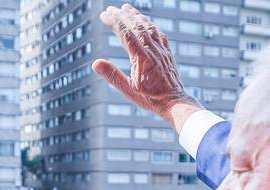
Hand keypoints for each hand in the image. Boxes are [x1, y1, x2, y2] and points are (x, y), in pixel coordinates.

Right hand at [93, 4, 203, 128]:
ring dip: (136, 16)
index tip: (104, 15)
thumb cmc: (151, 99)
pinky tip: (146, 22)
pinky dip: (150, 24)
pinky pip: (158, 33)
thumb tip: (95, 63)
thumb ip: (112, 76)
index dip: (114, 22)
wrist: (174, 102)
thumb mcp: (128, 90)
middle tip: (110, 9)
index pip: (126, 33)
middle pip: (136, 26)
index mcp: (142, 58)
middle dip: (123, 15)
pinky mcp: (167, 52)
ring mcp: (162, 50)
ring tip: (126, 8)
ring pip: (148, 27)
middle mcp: (153, 50)